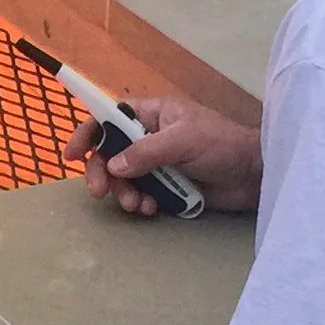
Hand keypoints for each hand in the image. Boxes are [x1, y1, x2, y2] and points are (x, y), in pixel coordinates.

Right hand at [70, 95, 262, 216]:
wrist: (253, 175)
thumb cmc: (222, 144)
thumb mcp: (182, 140)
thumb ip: (145, 152)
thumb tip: (114, 166)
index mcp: (152, 115)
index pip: (109, 118)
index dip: (87, 133)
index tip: (71, 154)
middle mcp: (149, 137)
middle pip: (110, 153)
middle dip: (103, 173)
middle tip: (100, 192)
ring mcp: (158, 163)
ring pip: (124, 179)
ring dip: (124, 193)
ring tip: (137, 205)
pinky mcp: (168, 187)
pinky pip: (142, 195)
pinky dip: (141, 203)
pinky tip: (152, 209)